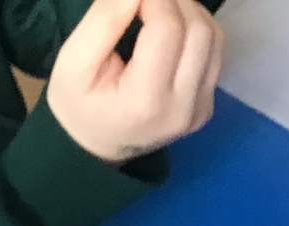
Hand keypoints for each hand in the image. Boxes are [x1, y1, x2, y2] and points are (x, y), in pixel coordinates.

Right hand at [47, 0, 223, 164]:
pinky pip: (214, 53)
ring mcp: (200, 110)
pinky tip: (171, 28)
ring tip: (158, 8)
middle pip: (198, 30)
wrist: (94, 147)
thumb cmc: (79, 104)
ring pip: (213, 37)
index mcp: (146, 101)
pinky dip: (196, 29)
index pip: (168, 28)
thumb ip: (105, 20)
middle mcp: (182, 109)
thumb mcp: (74, 61)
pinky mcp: (207, 107)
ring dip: (188, 10)